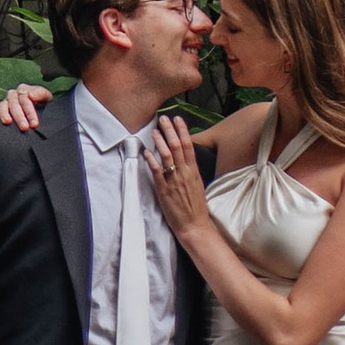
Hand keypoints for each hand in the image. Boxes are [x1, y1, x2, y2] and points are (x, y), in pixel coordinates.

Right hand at [0, 83, 50, 130]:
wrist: (40, 108)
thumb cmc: (42, 103)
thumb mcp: (46, 97)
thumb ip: (41, 93)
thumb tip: (31, 95)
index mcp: (24, 90)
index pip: (26, 100)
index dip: (30, 112)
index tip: (35, 123)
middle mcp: (13, 95)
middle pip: (14, 104)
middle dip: (20, 117)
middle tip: (25, 128)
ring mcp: (5, 102)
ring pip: (3, 106)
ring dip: (5, 114)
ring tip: (7, 122)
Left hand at [143, 114, 209, 245]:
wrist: (195, 226)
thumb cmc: (196, 208)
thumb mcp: (198, 185)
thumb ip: (191, 172)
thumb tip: (185, 160)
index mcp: (194, 171)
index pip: (188, 146)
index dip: (182, 131)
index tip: (178, 119)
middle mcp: (185, 173)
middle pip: (177, 147)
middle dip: (170, 130)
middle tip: (164, 118)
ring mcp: (174, 181)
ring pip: (167, 156)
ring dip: (160, 142)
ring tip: (155, 131)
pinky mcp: (164, 190)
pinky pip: (157, 172)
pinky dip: (152, 161)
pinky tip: (147, 152)